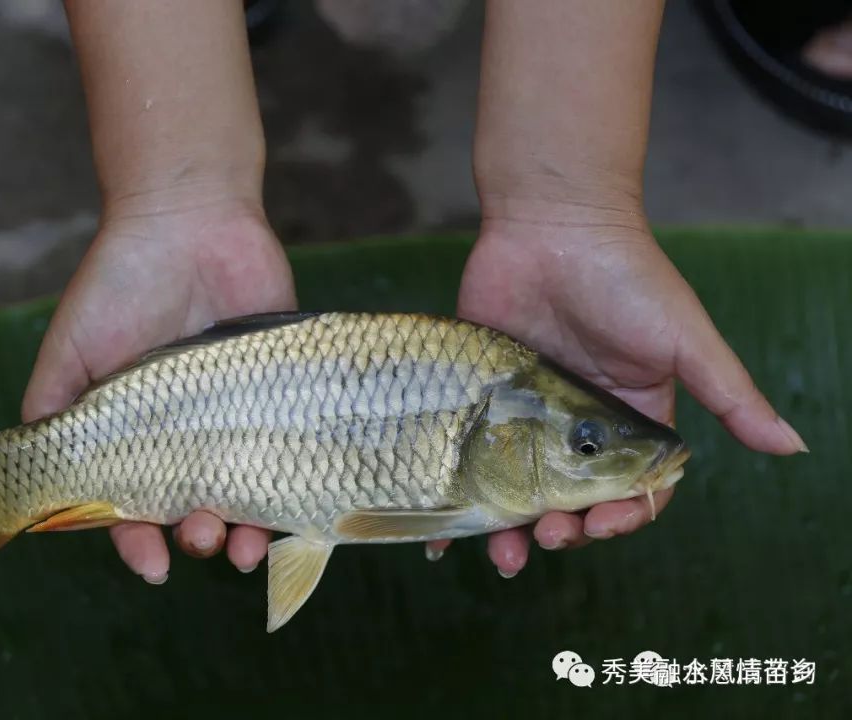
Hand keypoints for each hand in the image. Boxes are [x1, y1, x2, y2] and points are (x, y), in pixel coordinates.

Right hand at [22, 194, 294, 582]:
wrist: (190, 220)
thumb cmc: (118, 284)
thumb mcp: (68, 349)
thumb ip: (50, 412)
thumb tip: (35, 484)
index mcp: (138, 432)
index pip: (137, 503)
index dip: (137, 539)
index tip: (149, 563)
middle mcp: (190, 432)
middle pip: (197, 507)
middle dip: (199, 536)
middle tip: (202, 536)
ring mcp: (241, 415)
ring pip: (251, 492)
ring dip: (248, 531)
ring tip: (247, 545)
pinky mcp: (285, 392)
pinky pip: (295, 449)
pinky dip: (295, 486)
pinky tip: (295, 508)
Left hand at [439, 204, 806, 576]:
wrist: (551, 222)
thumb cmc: (626, 277)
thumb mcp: (684, 340)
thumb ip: (730, 395)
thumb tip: (792, 445)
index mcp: (631, 420)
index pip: (631, 491)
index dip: (621, 518)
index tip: (601, 526)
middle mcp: (577, 425)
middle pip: (569, 500)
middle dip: (561, 530)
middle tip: (544, 536)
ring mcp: (525, 413)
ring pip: (514, 490)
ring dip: (510, 528)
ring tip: (499, 548)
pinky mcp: (482, 396)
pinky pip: (467, 454)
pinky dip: (457, 494)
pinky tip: (441, 526)